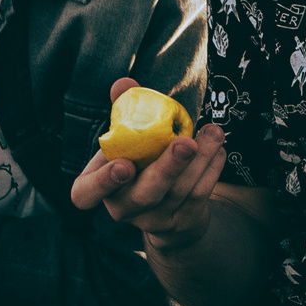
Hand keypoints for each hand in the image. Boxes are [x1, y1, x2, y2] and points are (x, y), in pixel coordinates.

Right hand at [69, 75, 227, 249]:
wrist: (168, 200)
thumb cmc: (140, 158)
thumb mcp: (127, 136)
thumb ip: (124, 109)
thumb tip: (124, 83)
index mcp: (98, 187)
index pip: (86, 194)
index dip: (103, 182)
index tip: (125, 165)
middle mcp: (123, 208)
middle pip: (144, 194)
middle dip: (167, 169)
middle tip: (186, 144)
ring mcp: (153, 219)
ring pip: (178, 192)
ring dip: (200, 160)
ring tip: (214, 132)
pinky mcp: (181, 221)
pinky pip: (198, 195)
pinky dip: (211, 170)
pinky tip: (219, 149)